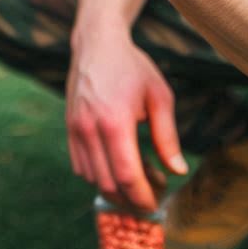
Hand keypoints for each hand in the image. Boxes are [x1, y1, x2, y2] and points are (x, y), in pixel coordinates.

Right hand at [66, 30, 186, 211]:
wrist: (97, 44)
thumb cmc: (132, 67)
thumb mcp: (159, 96)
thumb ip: (167, 137)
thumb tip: (178, 171)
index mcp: (115, 121)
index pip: (127, 176)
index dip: (143, 197)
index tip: (156, 205)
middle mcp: (90, 128)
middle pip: (108, 184)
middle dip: (131, 199)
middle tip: (152, 193)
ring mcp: (75, 128)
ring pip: (92, 178)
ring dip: (115, 187)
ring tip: (139, 173)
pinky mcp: (69, 128)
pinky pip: (80, 166)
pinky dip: (99, 175)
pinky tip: (118, 163)